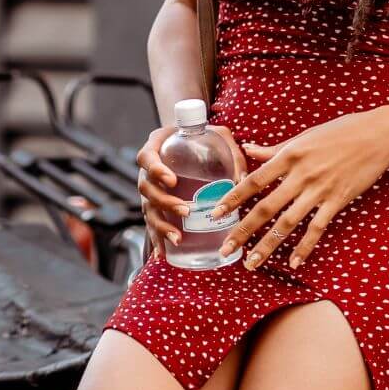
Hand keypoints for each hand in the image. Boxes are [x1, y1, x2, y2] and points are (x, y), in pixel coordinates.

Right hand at [136, 123, 247, 255]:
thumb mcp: (220, 136)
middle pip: (146, 188)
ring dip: (161, 226)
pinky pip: (151, 223)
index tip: (172, 180)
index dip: (155, 170)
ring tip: (178, 238)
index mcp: (158, 146)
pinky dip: (157, 239)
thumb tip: (242, 179)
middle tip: (185, 210)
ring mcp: (150, 189)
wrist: (193, 143)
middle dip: (164, 202)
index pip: (147, 157)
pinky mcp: (154, 205)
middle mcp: (148, 169)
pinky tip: (164, 253)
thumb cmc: (206, 137)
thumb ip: (232, 151)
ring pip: (148, 209)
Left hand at [208, 107, 388, 270]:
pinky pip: (317, 228)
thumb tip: (248, 149)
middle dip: (243, 230)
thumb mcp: (304, 136)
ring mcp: (320, 189)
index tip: (214, 213)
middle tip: (225, 249)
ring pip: (287, 223)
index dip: (232, 198)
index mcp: (289, 154)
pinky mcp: (338, 201)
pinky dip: (304, 247)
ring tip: (251, 263)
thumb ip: (275, 149)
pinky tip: (293, 262)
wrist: (377, 135)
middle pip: (265, 207)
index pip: (254, 180)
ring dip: (268, 245)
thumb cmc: (340, 131)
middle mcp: (301, 174)